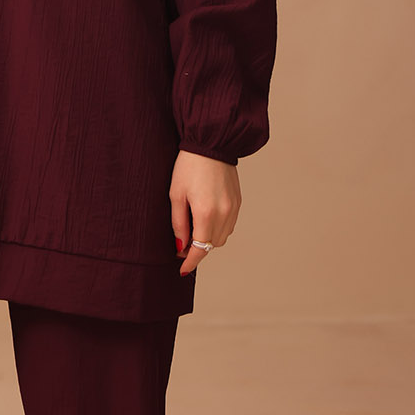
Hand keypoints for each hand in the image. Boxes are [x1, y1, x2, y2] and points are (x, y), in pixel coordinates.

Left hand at [170, 150, 240, 273]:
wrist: (211, 143)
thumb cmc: (188, 166)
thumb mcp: (176, 195)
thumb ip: (178, 224)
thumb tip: (180, 247)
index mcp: (206, 213)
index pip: (200, 249)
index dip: (190, 263)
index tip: (181, 270)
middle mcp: (224, 213)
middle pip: (212, 246)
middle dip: (198, 250)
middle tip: (182, 246)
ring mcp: (234, 208)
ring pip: (222, 238)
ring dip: (209, 241)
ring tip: (193, 232)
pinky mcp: (238, 201)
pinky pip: (230, 225)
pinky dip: (218, 229)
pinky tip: (206, 220)